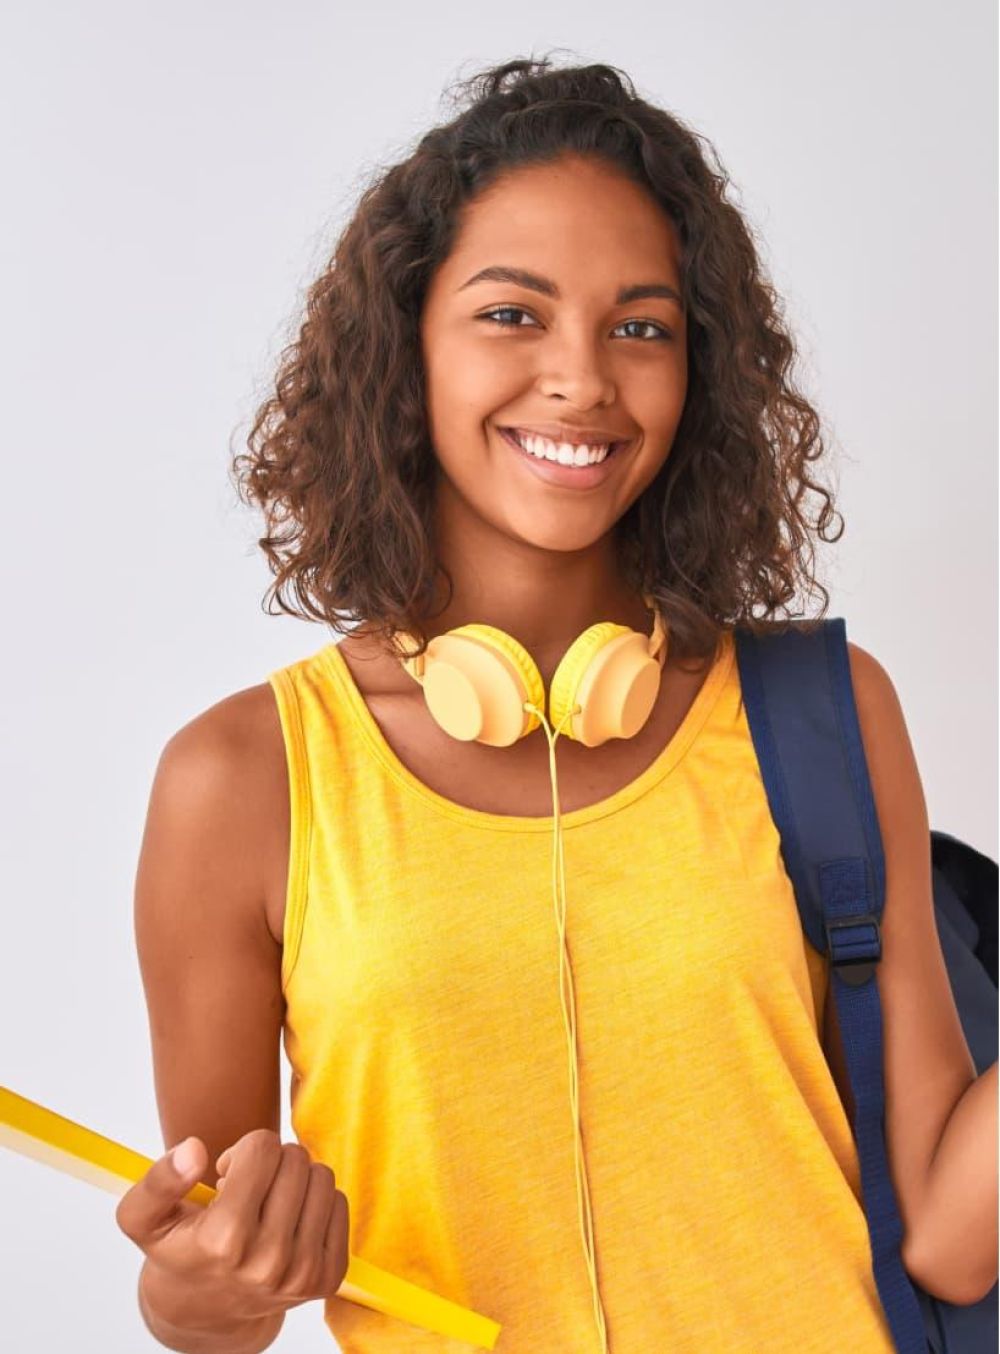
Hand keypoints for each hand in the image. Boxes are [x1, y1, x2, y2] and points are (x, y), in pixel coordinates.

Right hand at [115, 1128, 349, 1329]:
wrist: (205, 1313)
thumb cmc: (179, 1252)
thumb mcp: (143, 1220)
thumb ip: (157, 1181)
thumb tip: (194, 1150)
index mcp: (223, 1240)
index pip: (262, 1148)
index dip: (243, 1150)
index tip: (227, 1173)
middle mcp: (268, 1261)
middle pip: (295, 1159)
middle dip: (270, 1161)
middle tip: (248, 1188)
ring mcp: (302, 1273)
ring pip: (321, 1176)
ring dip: (295, 1179)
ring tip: (268, 1202)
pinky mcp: (328, 1278)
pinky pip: (339, 1203)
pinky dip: (316, 1201)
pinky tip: (289, 1219)